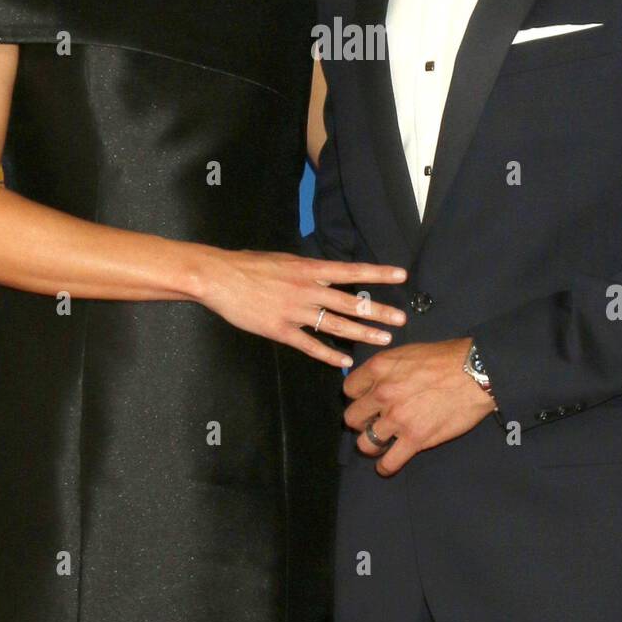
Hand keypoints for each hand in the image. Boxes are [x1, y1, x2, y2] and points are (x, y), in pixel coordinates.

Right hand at [195, 246, 407, 366]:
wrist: (220, 277)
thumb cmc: (250, 265)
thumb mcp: (284, 260)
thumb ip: (307, 271)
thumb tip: (326, 275)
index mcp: (309, 269)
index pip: (351, 270)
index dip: (377, 273)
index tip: (400, 275)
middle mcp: (307, 289)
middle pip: (350, 301)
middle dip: (378, 311)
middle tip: (401, 318)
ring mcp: (294, 311)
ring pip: (335, 324)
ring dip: (361, 333)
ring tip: (384, 339)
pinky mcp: (279, 330)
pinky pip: (309, 345)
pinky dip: (328, 354)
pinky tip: (344, 361)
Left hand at [343, 338, 496, 474]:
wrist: (476, 373)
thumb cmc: (446, 358)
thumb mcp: (408, 352)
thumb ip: (388, 368)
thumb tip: (379, 380)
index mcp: (379, 368)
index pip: (349, 389)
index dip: (358, 397)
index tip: (367, 401)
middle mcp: (382, 393)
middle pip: (352, 418)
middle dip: (361, 421)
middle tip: (374, 422)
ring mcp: (397, 418)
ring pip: (365, 443)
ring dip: (372, 444)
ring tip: (382, 443)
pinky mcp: (415, 439)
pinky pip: (389, 462)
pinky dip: (386, 466)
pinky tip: (388, 463)